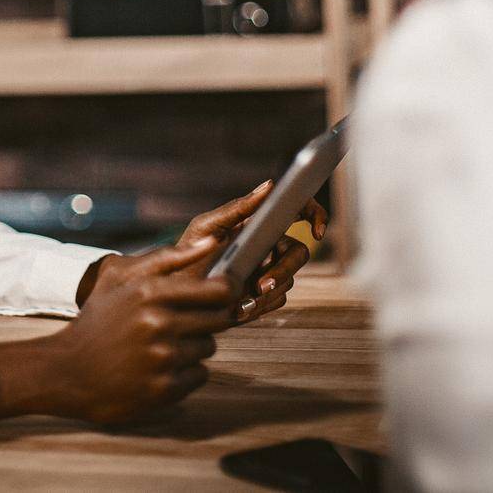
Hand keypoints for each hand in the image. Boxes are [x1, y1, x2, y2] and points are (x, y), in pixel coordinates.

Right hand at [0, 238, 234, 425]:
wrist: (68, 371)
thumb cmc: (98, 320)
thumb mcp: (119, 279)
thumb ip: (167, 257)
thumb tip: (212, 242)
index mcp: (150, 292)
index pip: (219, 291)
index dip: (226, 293)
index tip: (220, 296)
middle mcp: (159, 323)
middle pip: (218, 320)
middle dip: (205, 320)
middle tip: (180, 323)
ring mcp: (163, 358)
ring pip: (207, 347)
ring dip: (191, 347)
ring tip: (160, 346)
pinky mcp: (165, 388)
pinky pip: (199, 375)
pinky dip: (184, 373)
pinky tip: (158, 368)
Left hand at [181, 180, 326, 324]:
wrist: (177, 287)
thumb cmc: (190, 249)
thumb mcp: (209, 225)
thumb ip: (238, 208)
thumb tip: (269, 185)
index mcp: (260, 222)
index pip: (298, 211)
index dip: (315, 215)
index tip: (315, 231)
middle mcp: (269, 245)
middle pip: (298, 253)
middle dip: (284, 269)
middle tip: (261, 284)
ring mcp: (269, 270)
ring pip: (289, 279)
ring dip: (270, 290)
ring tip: (245, 299)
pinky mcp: (265, 295)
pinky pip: (277, 300)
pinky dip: (261, 305)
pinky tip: (241, 307)